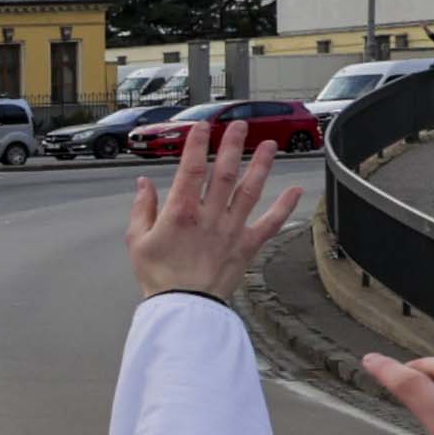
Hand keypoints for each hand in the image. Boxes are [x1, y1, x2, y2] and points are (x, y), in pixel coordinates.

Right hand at [128, 121, 298, 300]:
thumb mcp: (137, 241)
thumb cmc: (159, 276)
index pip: (191, 169)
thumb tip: (144, 184)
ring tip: (269, 145)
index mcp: (181, 212)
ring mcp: (231, 230)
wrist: (183, 308)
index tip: (202, 127)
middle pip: (224, 172)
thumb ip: (143, 209)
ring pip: (250, 191)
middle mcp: (210, 216)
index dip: (197, 144)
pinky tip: (295, 190)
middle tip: (240, 126)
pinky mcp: (246, 246)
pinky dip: (285, 207)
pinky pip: (270, 224)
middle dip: (233, 145)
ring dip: (261, 166)